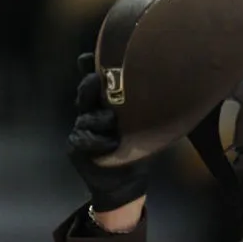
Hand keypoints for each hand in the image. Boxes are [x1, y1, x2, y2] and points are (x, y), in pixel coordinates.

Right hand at [66, 54, 150, 211]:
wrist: (126, 183)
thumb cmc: (138, 150)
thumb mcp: (146, 125)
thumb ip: (147, 106)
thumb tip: (166, 84)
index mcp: (105, 105)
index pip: (94, 81)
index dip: (88, 68)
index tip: (87, 58)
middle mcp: (91, 113)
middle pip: (85, 94)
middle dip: (90, 87)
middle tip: (97, 80)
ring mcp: (82, 130)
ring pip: (85, 116)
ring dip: (98, 118)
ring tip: (112, 121)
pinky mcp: (76, 146)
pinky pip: (83, 138)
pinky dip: (97, 141)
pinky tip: (110, 143)